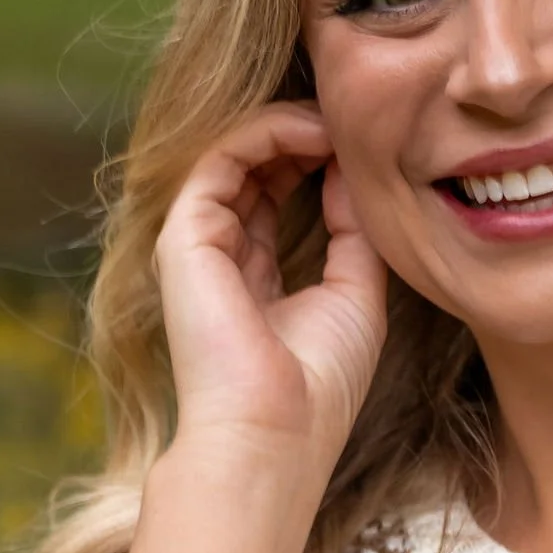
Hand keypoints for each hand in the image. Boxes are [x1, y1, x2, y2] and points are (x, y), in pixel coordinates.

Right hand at [154, 107, 388, 484]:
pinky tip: (315, 134)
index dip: (319, 159)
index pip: (276, 195)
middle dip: (304, 134)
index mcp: (254, 278)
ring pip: (236, 154)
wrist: (273, 435)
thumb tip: (352, 169)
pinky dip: (268, 133)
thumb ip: (353, 231)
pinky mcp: (185, 236)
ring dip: (291, 126)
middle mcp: (219, 256)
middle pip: (254, 168)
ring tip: (339, 120)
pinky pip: (222, 157)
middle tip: (353, 116)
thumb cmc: (317, 386)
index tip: (367, 142)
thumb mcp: (355, 295)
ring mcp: (198, 244)